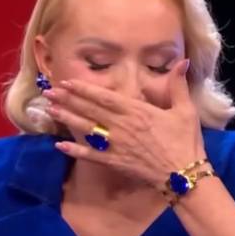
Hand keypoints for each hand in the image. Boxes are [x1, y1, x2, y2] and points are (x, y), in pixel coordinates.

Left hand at [42, 59, 206, 189]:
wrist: (185, 174)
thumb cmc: (185, 141)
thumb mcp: (185, 110)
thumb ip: (178, 85)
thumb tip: (183, 61)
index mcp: (137, 111)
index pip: (104, 97)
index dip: (84, 89)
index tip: (67, 82)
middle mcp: (122, 126)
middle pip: (90, 110)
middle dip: (68, 100)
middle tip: (48, 92)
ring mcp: (117, 145)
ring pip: (87, 129)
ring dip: (68, 119)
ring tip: (50, 110)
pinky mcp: (116, 162)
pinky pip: (92, 155)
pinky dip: (75, 151)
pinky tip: (60, 145)